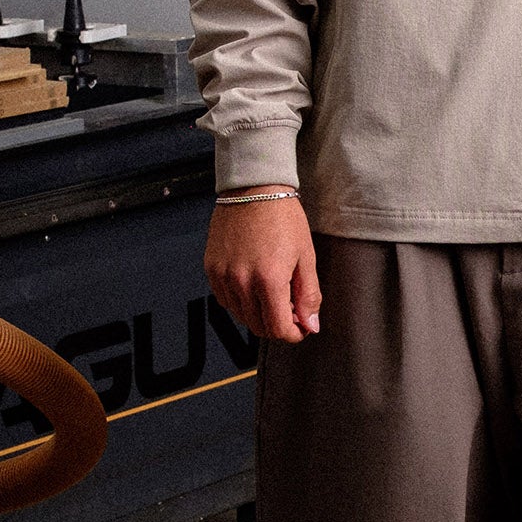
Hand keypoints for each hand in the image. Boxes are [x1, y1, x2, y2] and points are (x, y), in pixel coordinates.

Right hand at [206, 188, 320, 342]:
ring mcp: (223, 275)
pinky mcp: (211, 268)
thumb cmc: (282, 217)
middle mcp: (242, 281)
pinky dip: (240, 301)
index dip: (294, 334)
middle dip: (278, 326)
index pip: (278, 328)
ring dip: (259, 314)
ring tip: (273, 294)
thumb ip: (308, 294)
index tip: (301, 327)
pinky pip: (225, 299)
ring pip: (241, 316)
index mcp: (269, 279)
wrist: (254, 188)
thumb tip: (310, 324)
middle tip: (290, 311)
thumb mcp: (306, 256)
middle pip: (258, 326)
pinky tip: (253, 286)